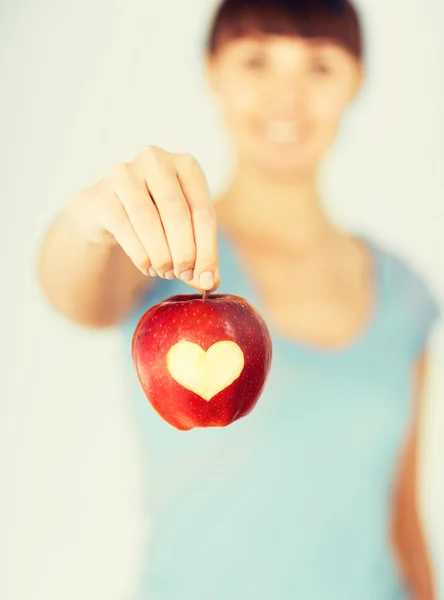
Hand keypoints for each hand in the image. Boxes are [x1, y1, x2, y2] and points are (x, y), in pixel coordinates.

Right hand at [67, 145, 218, 290]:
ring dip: (161, 255)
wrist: (107, 209)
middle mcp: (156, 160)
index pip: (203, 211)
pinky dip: (140, 254)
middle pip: (178, 214)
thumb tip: (210, 282)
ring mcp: (126, 173)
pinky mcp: (102, 194)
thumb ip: (200, 255)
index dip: (207, 250)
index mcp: (186, 165)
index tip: (207, 279)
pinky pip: (125, 228)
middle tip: (183, 275)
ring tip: (166, 272)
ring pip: (150, 221)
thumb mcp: (184, 231)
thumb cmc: (156, 218)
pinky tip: (148, 267)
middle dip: (184, 252)